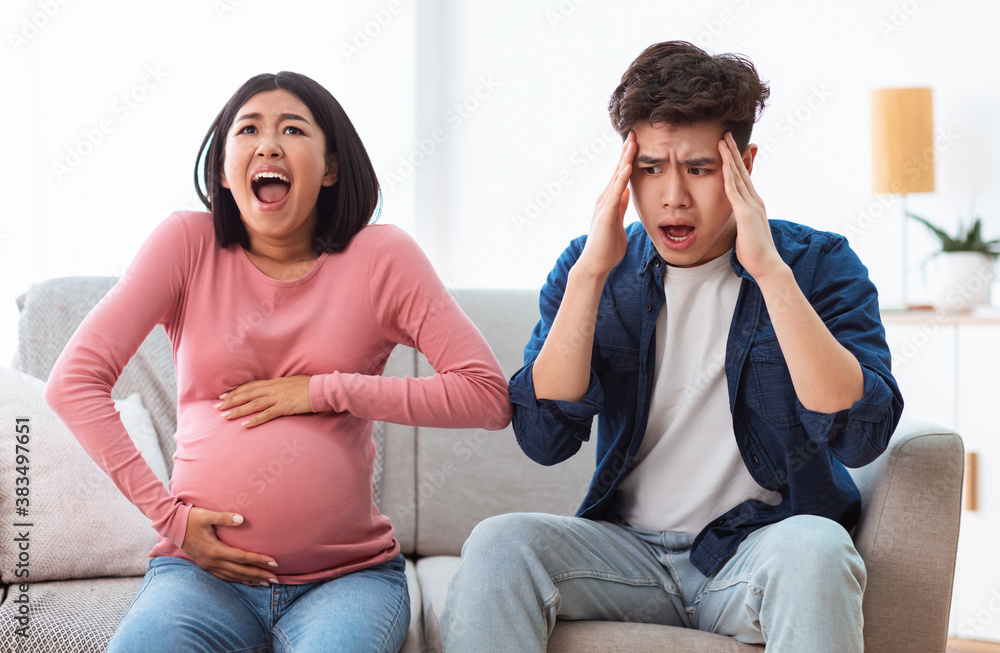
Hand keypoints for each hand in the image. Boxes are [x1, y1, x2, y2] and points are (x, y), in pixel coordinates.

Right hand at [181, 507, 278, 584]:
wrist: (172, 526)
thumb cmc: (191, 518)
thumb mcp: (207, 515)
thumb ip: (224, 517)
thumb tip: (242, 519)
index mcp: (214, 550)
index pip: (242, 557)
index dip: (258, 560)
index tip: (274, 562)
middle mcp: (212, 561)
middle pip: (240, 571)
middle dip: (259, 575)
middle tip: (276, 579)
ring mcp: (208, 565)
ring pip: (233, 576)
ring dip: (250, 580)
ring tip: (265, 583)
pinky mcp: (205, 566)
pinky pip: (224, 576)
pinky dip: (237, 580)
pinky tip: (246, 581)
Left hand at [216, 375, 311, 427]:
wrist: (321, 389)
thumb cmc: (309, 386)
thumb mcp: (291, 383)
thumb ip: (279, 387)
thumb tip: (272, 391)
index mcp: (274, 382)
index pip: (250, 386)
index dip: (236, 391)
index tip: (223, 396)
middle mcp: (273, 389)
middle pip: (247, 394)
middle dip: (231, 400)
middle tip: (217, 407)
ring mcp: (278, 397)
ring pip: (254, 404)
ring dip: (238, 410)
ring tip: (225, 416)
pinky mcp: (285, 407)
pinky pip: (267, 414)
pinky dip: (255, 419)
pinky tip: (245, 424)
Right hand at [577, 131, 634, 278]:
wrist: (596, 265)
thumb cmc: (607, 248)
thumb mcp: (618, 222)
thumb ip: (621, 207)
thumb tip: (627, 193)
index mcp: (609, 201)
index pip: (619, 175)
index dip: (627, 159)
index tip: (635, 143)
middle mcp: (604, 199)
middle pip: (617, 171)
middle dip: (625, 152)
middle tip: (633, 133)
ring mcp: (604, 206)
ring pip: (616, 178)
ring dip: (624, 160)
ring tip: (632, 143)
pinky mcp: (606, 215)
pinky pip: (615, 194)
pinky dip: (621, 180)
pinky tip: (627, 167)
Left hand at [719, 131, 785, 281]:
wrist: (767, 264)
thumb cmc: (755, 252)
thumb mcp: (746, 231)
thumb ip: (742, 222)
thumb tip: (738, 222)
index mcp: (754, 204)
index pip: (743, 178)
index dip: (736, 162)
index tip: (729, 148)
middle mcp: (754, 200)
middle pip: (742, 171)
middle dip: (733, 152)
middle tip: (726, 135)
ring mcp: (751, 205)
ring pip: (738, 176)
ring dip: (730, 157)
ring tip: (722, 141)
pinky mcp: (746, 213)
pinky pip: (734, 190)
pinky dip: (729, 175)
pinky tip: (724, 163)